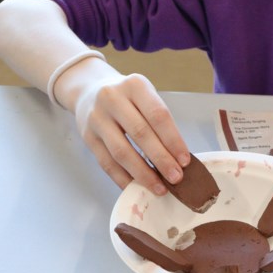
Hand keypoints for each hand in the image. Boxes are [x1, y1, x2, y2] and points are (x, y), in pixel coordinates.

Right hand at [72, 73, 189, 194]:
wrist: (90, 90)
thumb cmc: (128, 97)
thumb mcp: (145, 95)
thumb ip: (159, 121)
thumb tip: (177, 157)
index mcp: (135, 85)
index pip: (158, 115)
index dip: (173, 140)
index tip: (185, 160)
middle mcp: (113, 99)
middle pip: (140, 134)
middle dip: (161, 159)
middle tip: (176, 177)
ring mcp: (97, 118)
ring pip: (121, 152)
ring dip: (142, 173)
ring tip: (159, 187)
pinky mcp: (87, 137)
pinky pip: (106, 163)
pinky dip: (123, 178)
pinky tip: (136, 187)